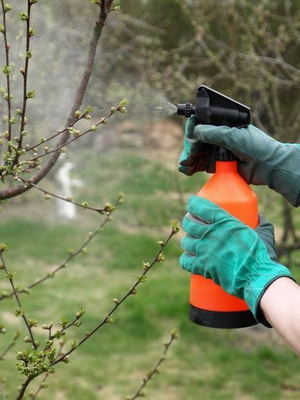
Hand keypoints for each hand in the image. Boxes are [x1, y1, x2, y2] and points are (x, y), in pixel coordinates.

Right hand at [179, 119, 299, 205]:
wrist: (269, 167)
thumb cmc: (256, 147)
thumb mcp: (234, 136)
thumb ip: (214, 133)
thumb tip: (195, 131)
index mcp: (223, 125)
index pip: (202, 123)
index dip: (193, 128)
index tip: (189, 135)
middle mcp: (218, 137)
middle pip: (196, 140)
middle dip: (189, 147)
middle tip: (187, 156)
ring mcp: (217, 152)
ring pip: (196, 153)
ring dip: (187, 158)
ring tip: (184, 166)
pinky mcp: (216, 166)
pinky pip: (199, 165)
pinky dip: (191, 167)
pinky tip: (186, 169)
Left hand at [180, 196, 293, 322]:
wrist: (258, 278)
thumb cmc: (262, 255)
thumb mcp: (264, 232)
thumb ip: (260, 222)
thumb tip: (258, 217)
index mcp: (225, 222)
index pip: (202, 207)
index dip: (193, 204)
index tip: (191, 204)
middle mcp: (211, 234)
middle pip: (190, 223)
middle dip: (188, 221)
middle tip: (191, 223)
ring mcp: (205, 251)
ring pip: (186, 241)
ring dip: (187, 240)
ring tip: (191, 241)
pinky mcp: (203, 267)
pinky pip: (185, 261)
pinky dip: (186, 259)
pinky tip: (189, 258)